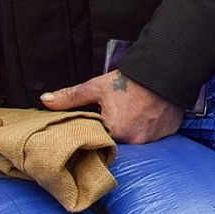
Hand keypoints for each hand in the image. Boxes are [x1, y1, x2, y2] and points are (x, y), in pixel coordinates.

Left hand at [41, 71, 181, 143]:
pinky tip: (150, 115)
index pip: (100, 142)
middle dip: (118, 132)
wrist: (165, 70)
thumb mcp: (97, 87)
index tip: (103, 123)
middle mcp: (135, 140)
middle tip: (122, 115)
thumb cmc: (130, 81)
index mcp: (115, 131)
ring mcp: (154, 138)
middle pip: (120, 142)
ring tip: (136, 114)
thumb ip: (71, 97)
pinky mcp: (169, 133)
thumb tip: (45, 101)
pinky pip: (156, 136)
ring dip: (136, 131)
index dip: (99, 133)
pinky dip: (153, 128)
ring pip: (139, 140)